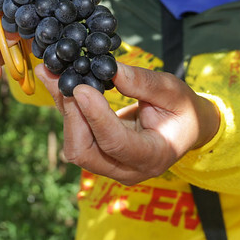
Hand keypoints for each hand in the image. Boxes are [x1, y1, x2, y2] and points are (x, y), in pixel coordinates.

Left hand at [36, 61, 220, 185]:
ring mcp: (111, 167)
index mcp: (153, 156)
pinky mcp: (99, 155)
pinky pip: (75, 137)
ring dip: (64, 110)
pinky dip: (65, 109)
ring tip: (54, 75)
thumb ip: (143, 82)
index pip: (116, 143)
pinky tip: (56, 82)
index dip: (96, 117)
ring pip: (75, 147)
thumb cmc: (182, 110)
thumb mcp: (173, 91)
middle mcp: (128, 170)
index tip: (81, 88)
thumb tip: (110, 69)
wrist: (185, 128)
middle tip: (65, 79)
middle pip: (86, 152)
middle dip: (73, 115)